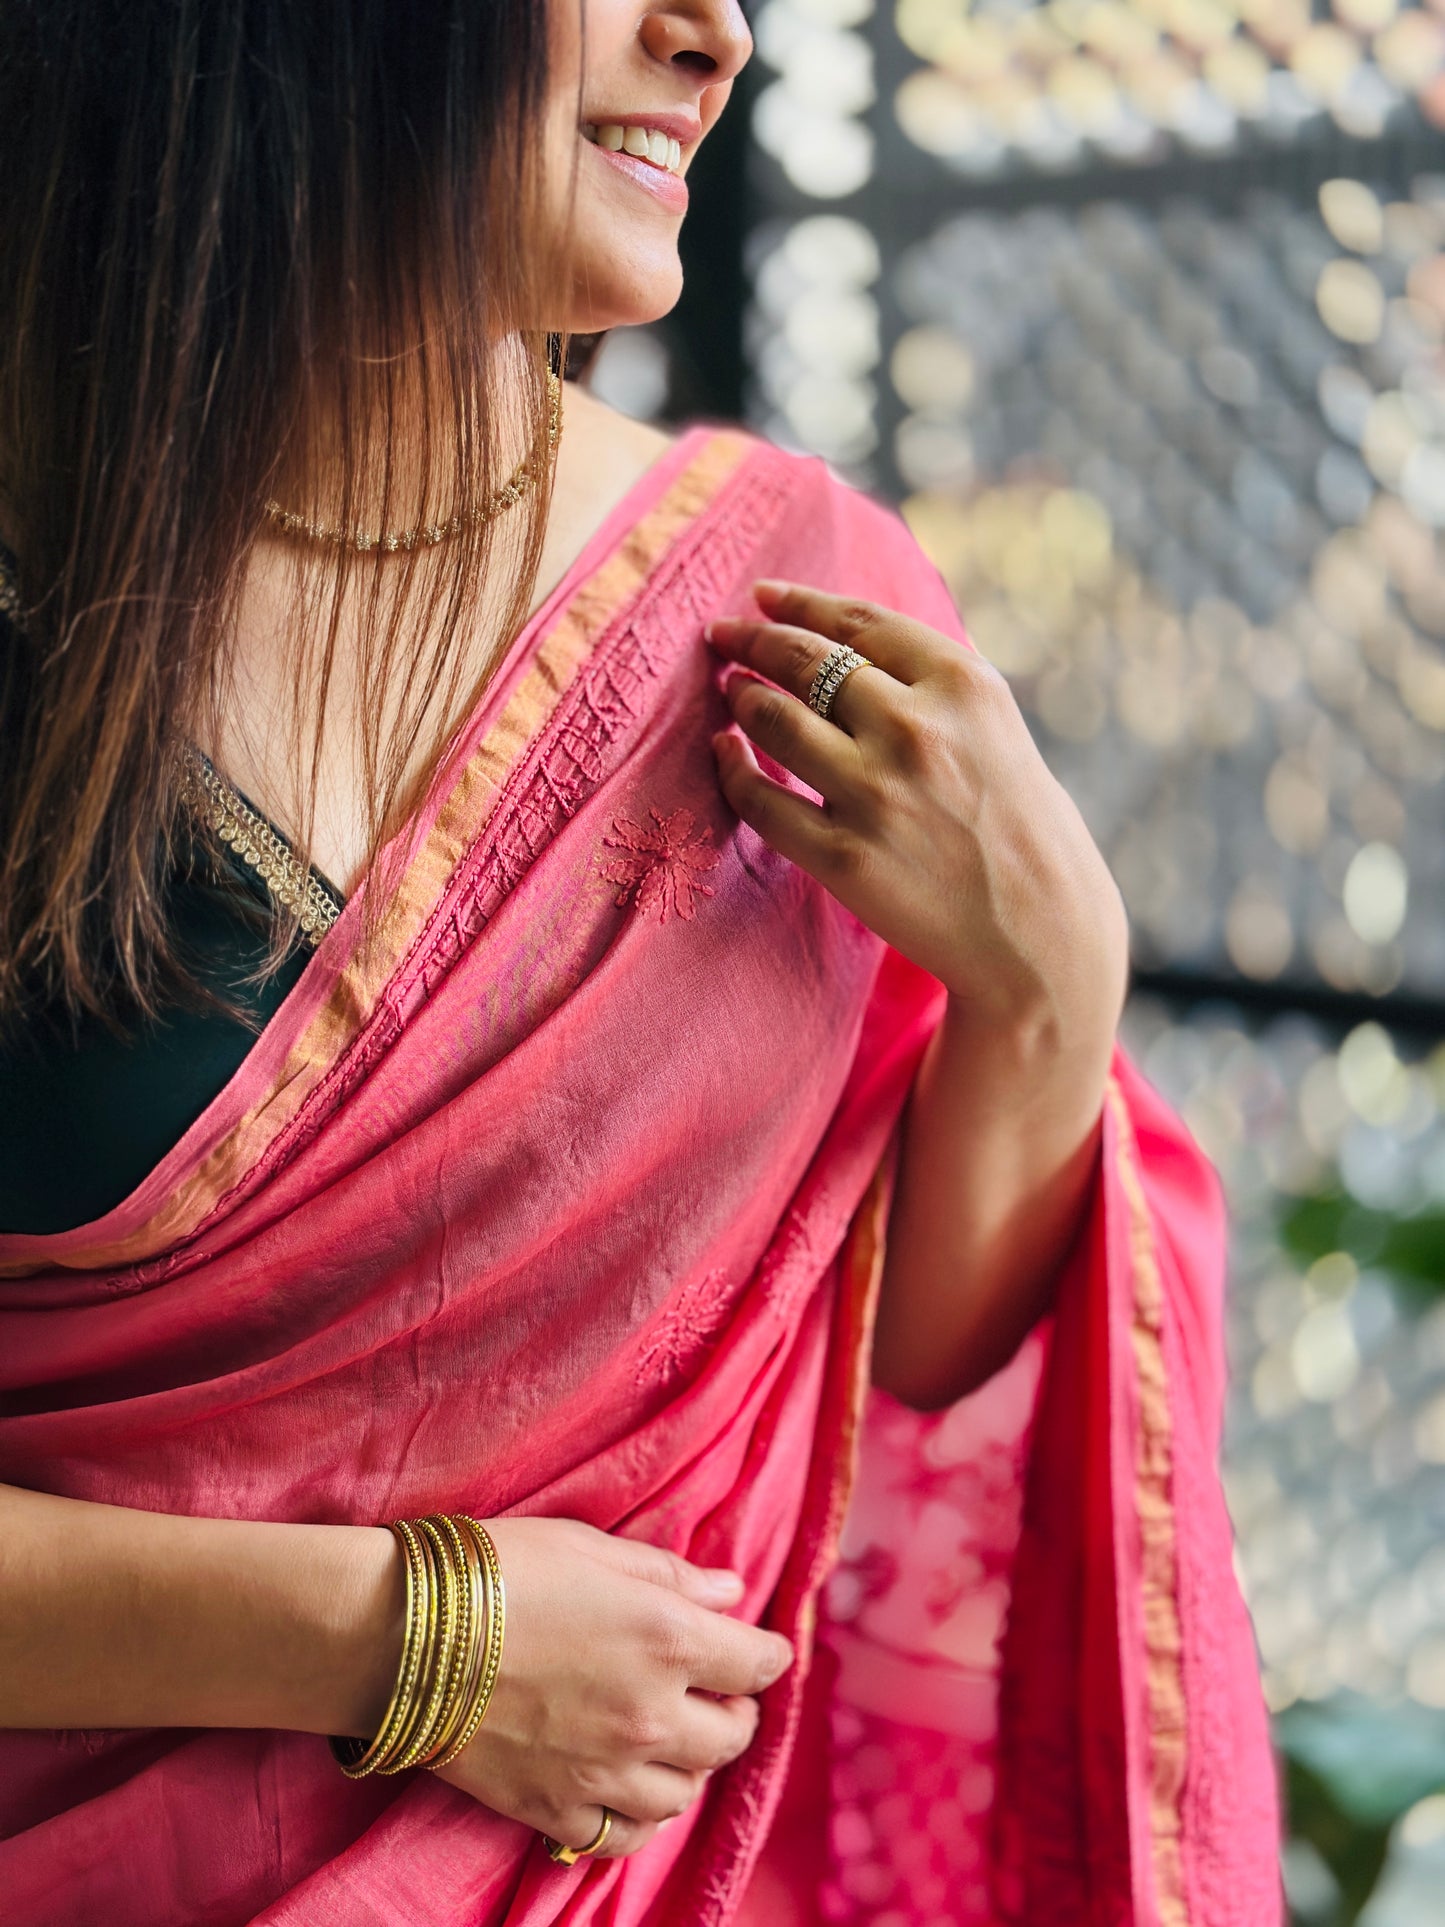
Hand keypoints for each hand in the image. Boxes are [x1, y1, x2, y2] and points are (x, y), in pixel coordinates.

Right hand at [430, 1518, 792, 1860]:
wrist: (403, 1636)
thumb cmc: (498, 1572)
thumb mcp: (592, 1548)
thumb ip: (670, 1576)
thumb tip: (730, 1594)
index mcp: (668, 1639)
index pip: (756, 1662)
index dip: (765, 1652)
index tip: (758, 1647)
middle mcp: (650, 1714)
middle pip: (730, 1736)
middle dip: (734, 1711)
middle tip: (718, 1691)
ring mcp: (604, 1771)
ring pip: (684, 1792)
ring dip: (690, 1764)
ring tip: (673, 1738)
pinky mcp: (555, 1809)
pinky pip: (624, 1836)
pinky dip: (640, 1817)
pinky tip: (631, 1788)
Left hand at [706, 580, 1127, 1037]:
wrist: (1043, 934)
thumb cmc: (1022, 828)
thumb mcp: (996, 728)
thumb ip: (930, 685)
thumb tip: (843, 647)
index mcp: (962, 684)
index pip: (857, 623)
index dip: (798, 602)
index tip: (763, 596)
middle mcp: (915, 728)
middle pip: (805, 662)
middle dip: (753, 640)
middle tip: (724, 635)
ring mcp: (875, 793)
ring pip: (774, 720)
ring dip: (740, 697)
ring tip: (729, 690)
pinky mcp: (844, 856)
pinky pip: (761, 800)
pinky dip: (731, 767)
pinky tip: (724, 751)